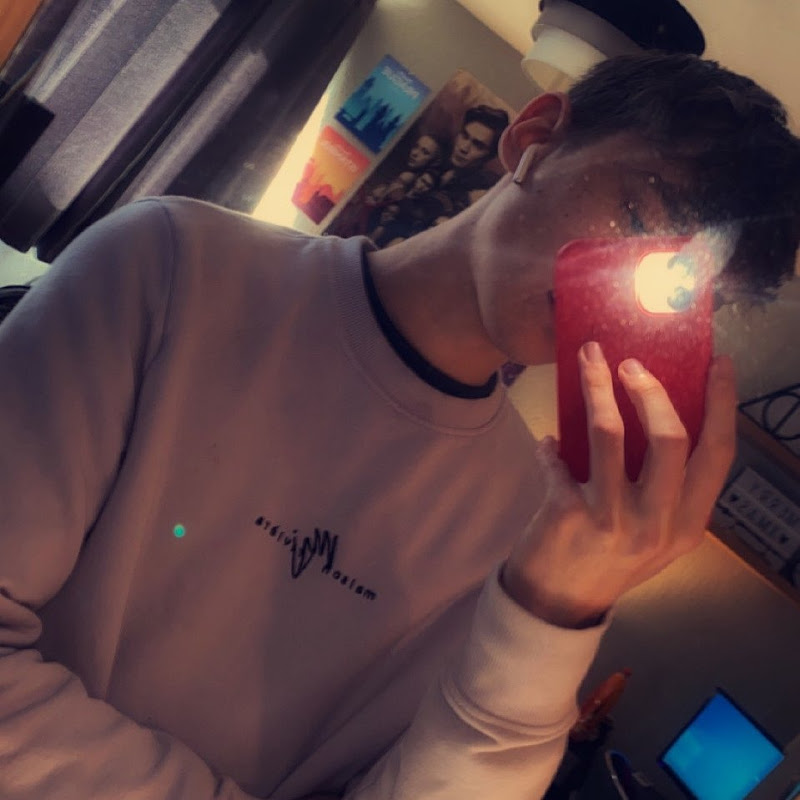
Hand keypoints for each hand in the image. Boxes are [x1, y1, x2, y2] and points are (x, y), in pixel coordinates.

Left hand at [502, 341, 736, 628]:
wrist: (558, 606)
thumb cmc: (609, 561)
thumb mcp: (655, 535)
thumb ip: (667, 490)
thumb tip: (660, 415)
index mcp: (688, 524)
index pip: (718, 455)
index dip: (722, 404)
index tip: (719, 364)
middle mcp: (657, 524)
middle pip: (670, 439)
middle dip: (652, 390)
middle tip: (631, 362)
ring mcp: (613, 520)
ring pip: (610, 435)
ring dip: (597, 388)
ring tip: (588, 360)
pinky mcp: (569, 515)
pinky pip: (559, 461)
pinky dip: (550, 447)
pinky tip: (547, 444)